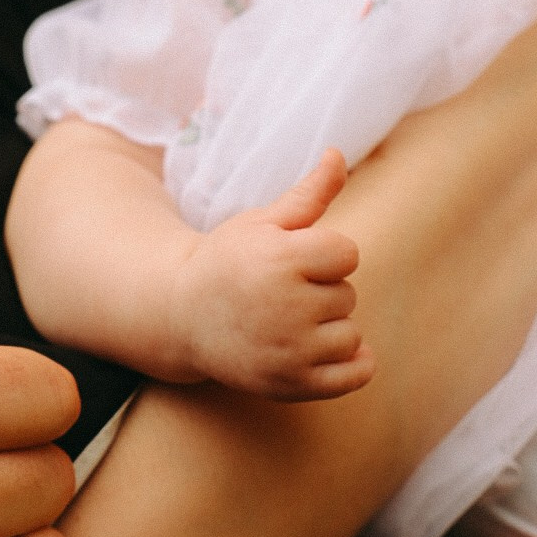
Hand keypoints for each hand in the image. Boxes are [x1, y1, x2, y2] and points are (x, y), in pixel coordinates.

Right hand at [171, 150, 373, 399]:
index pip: (347, 254)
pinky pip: (355, 375)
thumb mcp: (262, 222)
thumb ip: (309, 193)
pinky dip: (354, 365)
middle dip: (321, 291)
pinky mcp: (292, 383)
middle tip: (278, 294)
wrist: (182, 316)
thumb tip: (337, 153)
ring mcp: (290, 351)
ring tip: (288, 322)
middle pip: (347, 294)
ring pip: (351, 334)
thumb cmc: (227, 261)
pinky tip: (331, 350)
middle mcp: (288, 307)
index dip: (323, 254)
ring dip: (328, 328)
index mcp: (282, 260)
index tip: (292, 259)